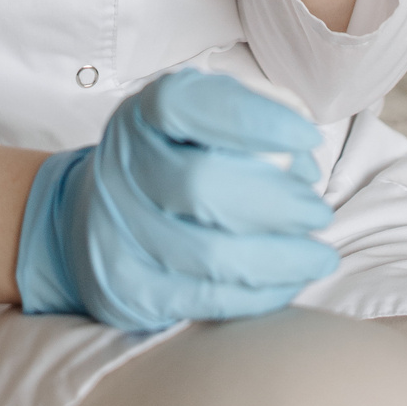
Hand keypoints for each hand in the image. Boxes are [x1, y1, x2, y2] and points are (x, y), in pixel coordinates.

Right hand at [15, 70, 338, 332]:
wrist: (87, 223)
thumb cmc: (163, 163)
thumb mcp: (190, 124)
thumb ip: (244, 124)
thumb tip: (300, 163)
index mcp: (141, 117)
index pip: (190, 106)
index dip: (254, 119)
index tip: (306, 136)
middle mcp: (122, 169)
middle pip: (202, 184)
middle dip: (276, 201)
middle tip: (318, 209)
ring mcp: (121, 233)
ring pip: (211, 254)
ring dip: (281, 258)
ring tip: (319, 254)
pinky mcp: (131, 289)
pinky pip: (208, 299)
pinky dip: (262, 294)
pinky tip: (291, 281)